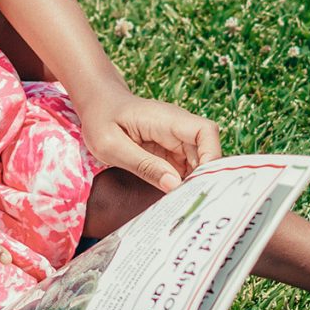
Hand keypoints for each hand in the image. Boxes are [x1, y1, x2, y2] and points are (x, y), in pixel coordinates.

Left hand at [78, 94, 221, 190]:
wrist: (98, 104)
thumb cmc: (101, 119)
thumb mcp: (112, 146)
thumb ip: (143, 165)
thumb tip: (174, 185)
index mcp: (167, 120)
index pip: (205, 132)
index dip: (211, 156)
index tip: (201, 182)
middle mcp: (178, 127)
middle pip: (206, 151)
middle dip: (202, 177)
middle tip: (189, 203)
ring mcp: (176, 139)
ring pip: (198, 162)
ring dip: (193, 183)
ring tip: (181, 205)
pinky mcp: (170, 150)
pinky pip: (185, 167)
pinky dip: (182, 183)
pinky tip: (174, 198)